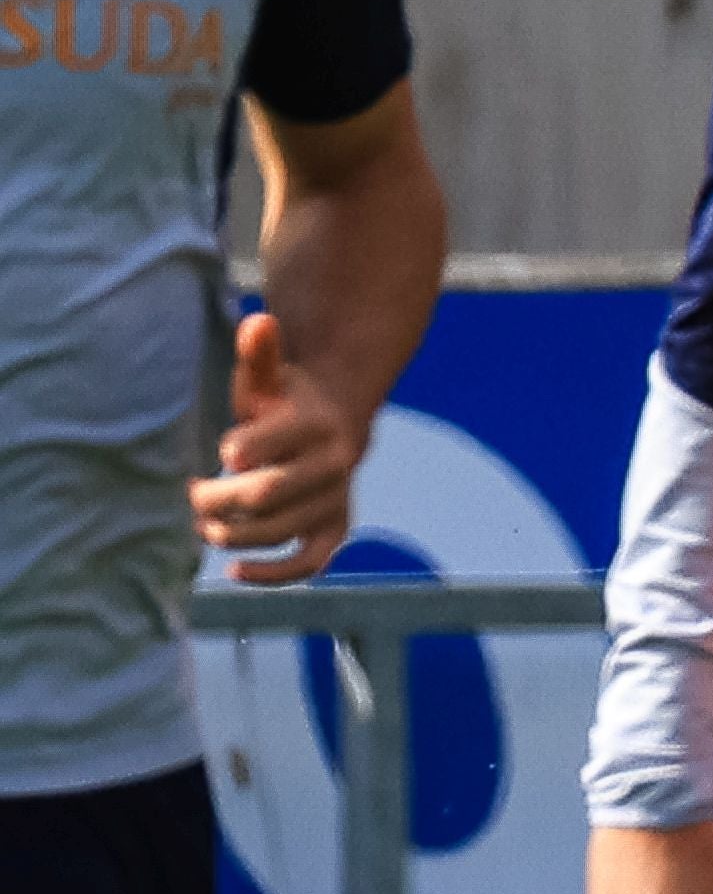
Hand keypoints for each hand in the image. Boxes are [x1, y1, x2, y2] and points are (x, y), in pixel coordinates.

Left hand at [192, 310, 374, 581]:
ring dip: (235, 534)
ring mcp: (335, 499)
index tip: (221, 453)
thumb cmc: (285, 400)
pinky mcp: (334, 528)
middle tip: (194, 492)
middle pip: (268, 492)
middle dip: (220, 498)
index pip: (280, 440)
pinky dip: (275, 573)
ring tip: (203, 526)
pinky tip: (235, 571)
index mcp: (317, 424)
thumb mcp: (269, 377)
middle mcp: (334, 464)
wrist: (337, 424)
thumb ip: (260, 354)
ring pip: (282, 528)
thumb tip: (258, 320)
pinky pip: (311, 561)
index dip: (248, 448)